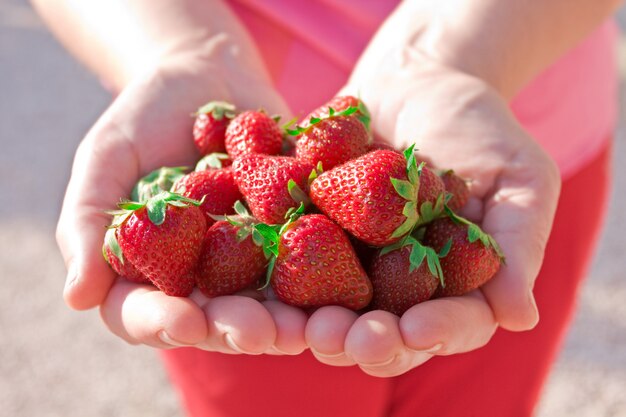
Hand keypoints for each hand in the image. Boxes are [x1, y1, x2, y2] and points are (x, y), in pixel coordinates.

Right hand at [57, 57, 307, 353]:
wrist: (208, 75)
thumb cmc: (145, 116)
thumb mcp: (108, 159)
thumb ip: (88, 222)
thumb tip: (77, 297)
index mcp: (152, 270)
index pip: (147, 314)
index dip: (162, 325)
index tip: (183, 322)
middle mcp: (206, 275)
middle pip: (219, 319)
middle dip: (238, 329)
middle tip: (258, 332)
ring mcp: (254, 257)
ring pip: (272, 301)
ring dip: (290, 318)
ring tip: (306, 325)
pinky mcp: (297, 231)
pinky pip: (315, 256)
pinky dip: (331, 270)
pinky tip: (347, 278)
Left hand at [306, 52, 560, 376]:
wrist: (416, 82)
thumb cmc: (479, 128)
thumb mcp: (518, 178)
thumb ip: (517, 244)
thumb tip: (521, 318)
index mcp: (457, 283)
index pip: (455, 323)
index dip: (438, 332)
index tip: (418, 330)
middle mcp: (402, 285)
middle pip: (388, 331)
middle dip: (370, 341)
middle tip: (350, 339)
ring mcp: (354, 264)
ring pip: (337, 309)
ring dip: (320, 325)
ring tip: (309, 326)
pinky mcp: (312, 237)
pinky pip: (292, 261)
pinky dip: (279, 275)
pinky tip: (263, 287)